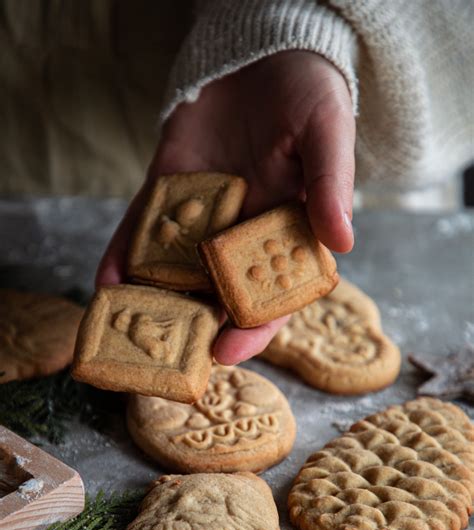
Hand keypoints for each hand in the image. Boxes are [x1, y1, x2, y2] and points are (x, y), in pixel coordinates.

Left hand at [96, 50, 354, 363]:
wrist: (261, 52)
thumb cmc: (308, 92)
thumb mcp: (327, 132)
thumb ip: (329, 184)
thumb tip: (340, 241)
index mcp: (285, 233)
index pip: (271, 293)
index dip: (253, 326)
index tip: (230, 351)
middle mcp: (241, 234)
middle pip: (218, 294)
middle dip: (195, 327)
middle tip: (168, 359)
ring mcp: (201, 216)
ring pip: (176, 269)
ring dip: (153, 301)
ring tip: (129, 327)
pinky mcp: (167, 191)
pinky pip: (143, 228)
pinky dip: (124, 253)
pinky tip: (107, 279)